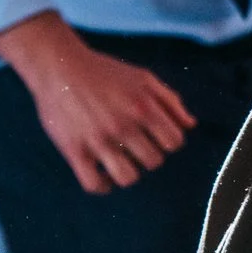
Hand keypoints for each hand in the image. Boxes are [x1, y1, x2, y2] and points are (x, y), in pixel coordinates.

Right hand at [0, 10, 196, 193]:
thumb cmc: (105, 72)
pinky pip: (93, 184)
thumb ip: (171, 100)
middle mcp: (123, 125)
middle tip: (136, 147)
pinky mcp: (73, 150)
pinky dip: (102, 186)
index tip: (156, 138)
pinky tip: (103, 174)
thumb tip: (191, 126)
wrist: (60, 67)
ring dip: (128, 174)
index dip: (169, 142)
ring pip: (127, 178)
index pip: (174, 142)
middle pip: (154, 161)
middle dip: (149, 156)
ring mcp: (98, 139)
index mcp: (144, 107)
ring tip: (122, 163)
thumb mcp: (144, 78)